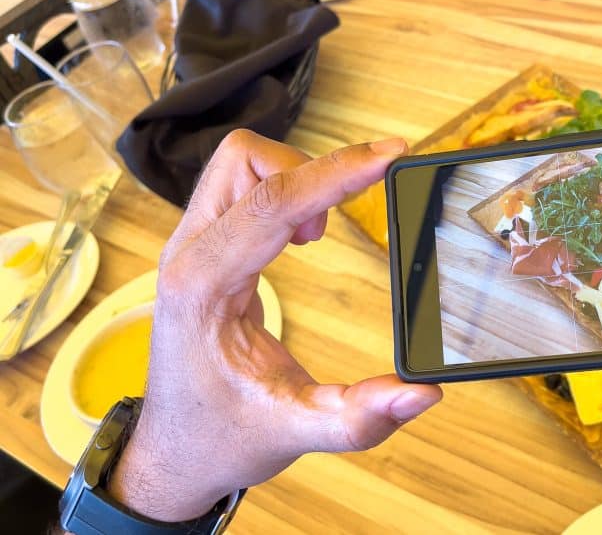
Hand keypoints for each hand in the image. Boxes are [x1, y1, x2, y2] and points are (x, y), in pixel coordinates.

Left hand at [108, 131, 441, 521]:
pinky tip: (305, 233)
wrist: (173, 451)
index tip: (390, 155)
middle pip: (244, 160)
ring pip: (240, 164)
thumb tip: (423, 393)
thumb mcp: (294, 431)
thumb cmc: (221, 437)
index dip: (336, 173)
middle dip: (311, 167)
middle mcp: (187, 254)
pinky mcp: (205, 247)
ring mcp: (190, 246)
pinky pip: (243, 188)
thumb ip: (359, 416)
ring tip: (321, 233)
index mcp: (202, 287)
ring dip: (294, 177)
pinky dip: (284, 192)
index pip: (273, 203)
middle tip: (353, 207)